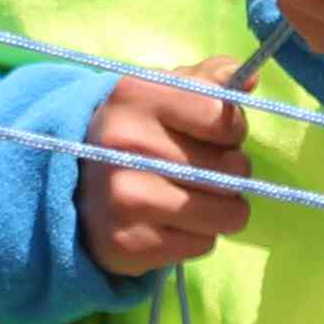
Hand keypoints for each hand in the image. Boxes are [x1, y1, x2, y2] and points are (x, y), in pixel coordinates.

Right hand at [86, 64, 252, 278]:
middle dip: (230, 172)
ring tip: (195, 196)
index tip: (216, 135)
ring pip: (225, 212)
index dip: (232, 129)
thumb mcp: (164, 91)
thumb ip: (209, 80)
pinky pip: (203, 244)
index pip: (223, 117)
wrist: (71, 183)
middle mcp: (125, 144)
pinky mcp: (128, 243)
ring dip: (222, 208)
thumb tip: (252, 79)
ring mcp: (124, 196)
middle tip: (204, 169)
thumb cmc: (135, 130)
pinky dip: (198, 235)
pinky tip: (172, 221)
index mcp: (137, 96)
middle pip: (232, 169)